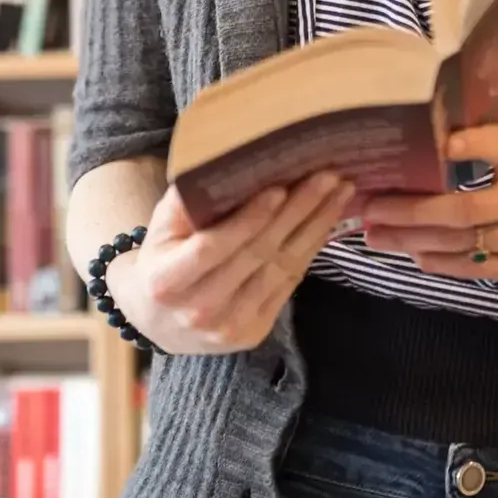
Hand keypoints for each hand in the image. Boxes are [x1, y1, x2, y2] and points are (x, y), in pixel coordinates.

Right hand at [107, 172, 351, 355]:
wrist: (158, 323)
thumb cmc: (161, 262)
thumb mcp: (158, 231)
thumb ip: (184, 203)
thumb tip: (222, 166)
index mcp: (168, 281)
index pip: (214, 247)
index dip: (248, 219)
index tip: (279, 188)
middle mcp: (199, 309)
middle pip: (257, 254)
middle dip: (297, 212)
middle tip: (326, 177)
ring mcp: (230, 325)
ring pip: (281, 269)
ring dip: (315, 227)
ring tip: (339, 193)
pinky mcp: (254, 332)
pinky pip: (288, 284)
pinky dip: (310, 250)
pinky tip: (327, 221)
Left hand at [355, 124, 497, 285]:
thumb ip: (496, 129)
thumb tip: (438, 107)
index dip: (474, 146)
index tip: (441, 143)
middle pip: (465, 209)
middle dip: (412, 210)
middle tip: (370, 206)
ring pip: (462, 242)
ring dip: (413, 239)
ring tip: (375, 234)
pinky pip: (475, 267)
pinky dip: (441, 262)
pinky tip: (411, 253)